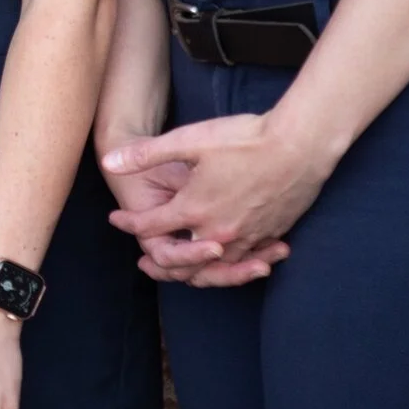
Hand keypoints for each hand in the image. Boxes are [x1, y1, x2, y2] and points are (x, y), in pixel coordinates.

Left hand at [103, 112, 325, 285]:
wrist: (300, 146)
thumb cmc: (244, 139)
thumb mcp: (189, 140)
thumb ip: (146, 154)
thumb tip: (109, 160)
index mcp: (194, 209)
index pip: (150, 227)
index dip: (128, 223)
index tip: (116, 219)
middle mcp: (220, 231)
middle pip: (183, 261)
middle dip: (160, 264)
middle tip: (145, 262)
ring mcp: (248, 237)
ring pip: (217, 267)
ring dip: (197, 268)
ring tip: (184, 267)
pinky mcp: (271, 234)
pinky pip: (246, 259)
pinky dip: (231, 263)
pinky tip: (226, 255)